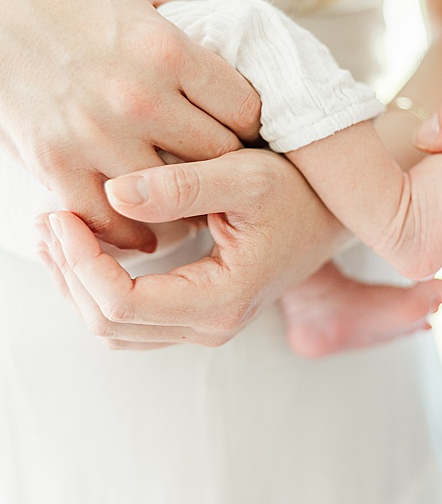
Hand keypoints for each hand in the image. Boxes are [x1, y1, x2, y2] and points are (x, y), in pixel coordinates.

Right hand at [0, 0, 259, 250]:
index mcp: (168, 50)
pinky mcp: (56, 163)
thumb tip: (223, 16)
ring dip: (183, 198)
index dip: (250, 120)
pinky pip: (111, 218)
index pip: (245, 108)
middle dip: (224, 158)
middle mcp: (140, 98)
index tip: (241, 125)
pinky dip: (131, 229)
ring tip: (188, 195)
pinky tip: (143, 223)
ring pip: (172, 194)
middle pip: (218, 154)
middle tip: (220, 161)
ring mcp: (97, 135)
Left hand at [37, 149, 345, 348]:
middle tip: (49, 218)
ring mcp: (204, 326)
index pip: (122, 304)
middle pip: (108, 324)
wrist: (330, 214)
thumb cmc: (297, 193)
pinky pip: (130, 320)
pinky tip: (90, 245)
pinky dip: (99, 287)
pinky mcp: (196, 315)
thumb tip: (113, 194)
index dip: (80, 262)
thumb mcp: (248, 176)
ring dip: (78, 283)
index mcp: (221, 300)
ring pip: (113, 328)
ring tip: (59, 231)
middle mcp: (211, 326)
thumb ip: (183, 184)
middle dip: (69, 272)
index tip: (62, 216)